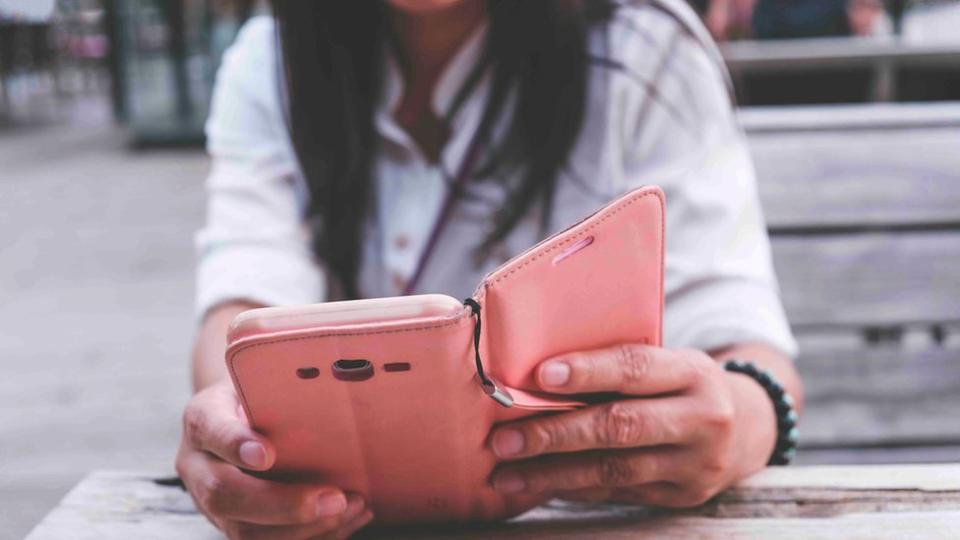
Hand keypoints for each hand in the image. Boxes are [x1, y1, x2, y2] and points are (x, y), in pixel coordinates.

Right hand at [175, 381, 373, 538]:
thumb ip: (279, 386)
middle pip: (224, 494)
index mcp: (202, 417)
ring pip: (243, 532)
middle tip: (334, 498)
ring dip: (304, 528)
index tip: (266, 454)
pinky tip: (350, 519)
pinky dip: (314, 536)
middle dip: (282, 503)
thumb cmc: (261, 393)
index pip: (210, 428)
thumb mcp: (259, 378)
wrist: (239, 416)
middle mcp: (197, 464)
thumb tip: (334, 380)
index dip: (235, 444)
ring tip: (352, 507)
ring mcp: (211, 502)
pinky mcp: (235, 524)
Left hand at [488, 345, 776, 506]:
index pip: (635, 367)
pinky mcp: (684, 496)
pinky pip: (618, 494)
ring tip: (507, 473)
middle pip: (619, 426)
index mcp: (693, 372)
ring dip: (553, 473)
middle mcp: (702, 418)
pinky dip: (575, 489)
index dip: (588, 371)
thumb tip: (536, 370)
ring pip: (614, 470)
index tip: (541, 375)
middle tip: (504, 440)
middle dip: (554, 434)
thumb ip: (620, 364)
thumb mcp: (668, 361)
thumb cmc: (682, 384)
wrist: (747, 428)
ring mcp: (696, 464)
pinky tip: (540, 485)